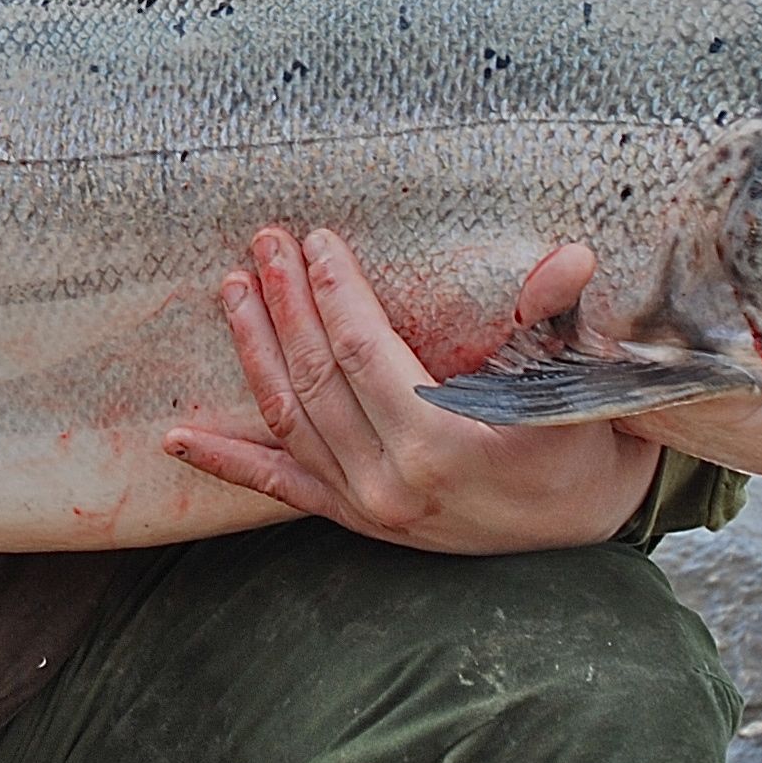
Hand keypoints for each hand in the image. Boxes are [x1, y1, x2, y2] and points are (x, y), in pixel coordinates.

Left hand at [165, 227, 659, 555]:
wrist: (583, 522)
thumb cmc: (582, 441)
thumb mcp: (581, 383)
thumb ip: (556, 322)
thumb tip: (572, 258)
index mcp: (444, 446)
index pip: (366, 352)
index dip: (335, 293)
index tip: (316, 240)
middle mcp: (394, 483)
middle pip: (318, 377)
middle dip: (287, 303)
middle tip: (264, 241)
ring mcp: (369, 507)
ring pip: (291, 419)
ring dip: (255, 351)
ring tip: (231, 290)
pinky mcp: (356, 521)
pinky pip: (281, 487)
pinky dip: (228, 461)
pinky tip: (178, 436)